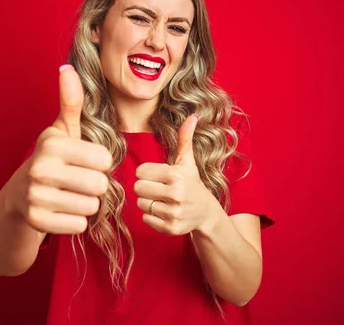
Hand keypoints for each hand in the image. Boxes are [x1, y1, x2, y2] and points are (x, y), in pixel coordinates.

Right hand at [5, 65, 111, 233]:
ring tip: (69, 195)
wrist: (19, 196)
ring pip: (91, 207)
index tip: (83, 162)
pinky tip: (62, 210)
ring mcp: (36, 197)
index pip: (104, 159)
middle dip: (95, 186)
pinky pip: (79, 225)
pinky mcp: (37, 222)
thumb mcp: (62, 131)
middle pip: (100, 185)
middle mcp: (41, 169)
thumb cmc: (52, 160)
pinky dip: (76, 221)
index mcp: (52, 144)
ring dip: (86, 204)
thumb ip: (71, 102)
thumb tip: (68, 68)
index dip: (99, 163)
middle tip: (78, 182)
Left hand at [134, 114, 216, 235]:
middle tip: (159, 189)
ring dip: (149, 202)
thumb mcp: (187, 161)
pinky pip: (146, 219)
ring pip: (141, 204)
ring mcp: (174, 213)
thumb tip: (193, 116)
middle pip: (138, 188)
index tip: (160, 176)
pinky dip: (153, 216)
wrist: (205, 212)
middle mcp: (176, 194)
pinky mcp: (171, 228)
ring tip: (163, 200)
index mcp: (176, 175)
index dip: (148, 173)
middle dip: (146, 188)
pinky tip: (165, 212)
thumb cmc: (191, 182)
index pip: (140, 172)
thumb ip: (185, 138)